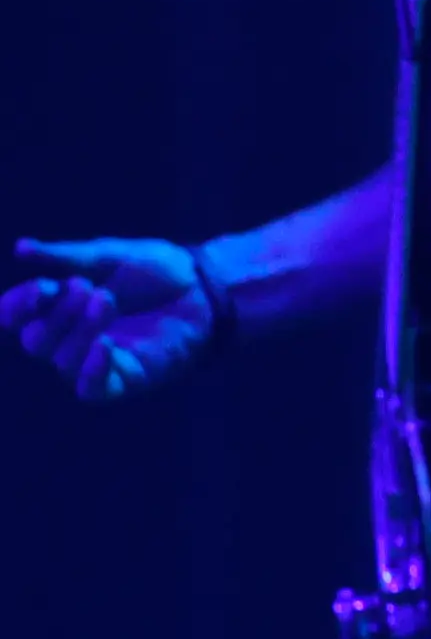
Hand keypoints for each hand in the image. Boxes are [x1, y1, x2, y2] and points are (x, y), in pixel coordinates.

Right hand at [3, 239, 224, 402]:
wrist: (204, 288)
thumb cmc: (155, 272)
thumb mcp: (108, 256)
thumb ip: (66, 257)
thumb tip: (20, 248)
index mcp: (57, 309)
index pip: (17, 317)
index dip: (18, 307)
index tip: (41, 288)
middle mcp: (70, 339)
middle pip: (36, 341)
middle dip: (57, 314)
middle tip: (86, 287)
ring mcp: (96, 362)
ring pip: (63, 361)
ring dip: (81, 330)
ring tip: (108, 299)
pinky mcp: (126, 380)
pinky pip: (93, 390)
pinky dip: (92, 371)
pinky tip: (104, 346)